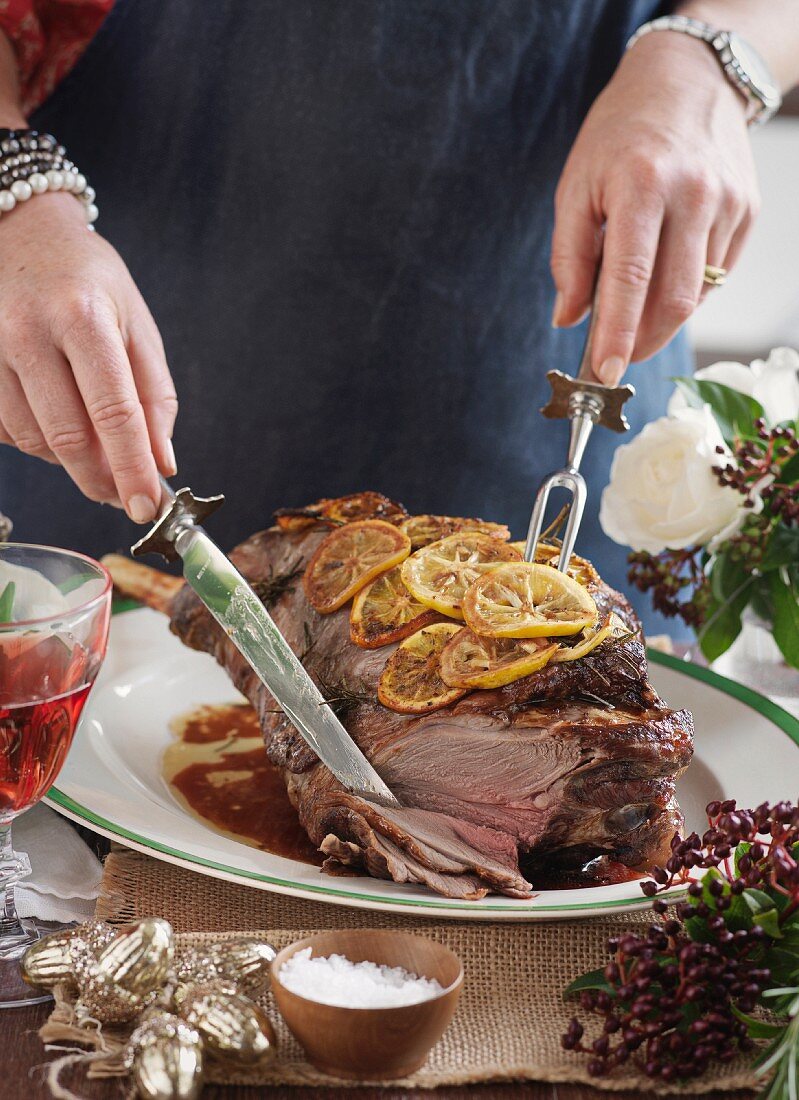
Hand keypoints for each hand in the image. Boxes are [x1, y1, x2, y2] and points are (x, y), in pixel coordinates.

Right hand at [0, 193, 176, 520]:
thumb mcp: (136, 324)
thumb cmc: (88, 280)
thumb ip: (154, 396)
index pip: (114, 413)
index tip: (147, 508)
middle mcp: (28, 334)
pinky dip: (40, 441)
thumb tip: (161, 462)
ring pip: (36, 441)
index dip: (132, 469)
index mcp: (83, 318)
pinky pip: (8, 430)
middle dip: (103, 480)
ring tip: (97, 449)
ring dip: (72, 462)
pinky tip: (56, 418)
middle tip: (126, 497)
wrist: (21, 233)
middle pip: (69, 438)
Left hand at [551, 30, 759, 383]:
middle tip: (618, 357)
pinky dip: (686, 289)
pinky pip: (715, 274)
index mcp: (641, 186)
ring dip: (662, 316)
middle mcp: (692, 195)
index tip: (606, 372)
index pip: (630, 278)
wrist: (686, 80)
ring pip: (696, 292)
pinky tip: (665, 270)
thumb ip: (570, 257)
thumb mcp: (576, 186)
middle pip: (674, 299)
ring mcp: (727, 204)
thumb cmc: (620, 135)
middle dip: (644, 341)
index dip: (618, 333)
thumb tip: (568, 319)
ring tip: (634, 302)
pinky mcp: (747, 211)